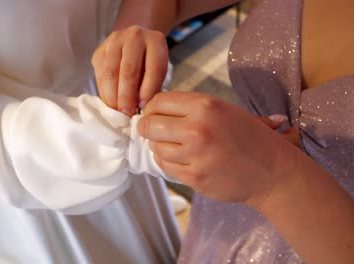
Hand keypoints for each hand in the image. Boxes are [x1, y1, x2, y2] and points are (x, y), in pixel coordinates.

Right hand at [92, 25, 168, 115]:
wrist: (134, 42)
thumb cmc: (149, 62)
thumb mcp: (158, 71)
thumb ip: (153, 87)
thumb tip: (141, 109)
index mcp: (156, 40)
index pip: (154, 67)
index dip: (148, 90)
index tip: (143, 108)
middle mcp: (135, 36)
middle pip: (129, 69)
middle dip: (127, 96)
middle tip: (127, 114)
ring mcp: (114, 41)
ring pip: (110, 71)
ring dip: (112, 96)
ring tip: (117, 111)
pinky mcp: (100, 50)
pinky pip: (99, 73)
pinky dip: (104, 91)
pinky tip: (109, 103)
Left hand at [137, 92, 299, 204]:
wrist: (273, 170)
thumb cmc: (247, 136)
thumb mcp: (222, 109)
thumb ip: (189, 107)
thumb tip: (151, 108)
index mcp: (205, 105)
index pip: (158, 101)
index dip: (150, 108)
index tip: (152, 114)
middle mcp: (198, 128)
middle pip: (149, 125)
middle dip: (146, 128)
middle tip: (152, 131)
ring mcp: (196, 155)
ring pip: (155, 147)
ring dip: (158, 146)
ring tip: (172, 145)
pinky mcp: (195, 178)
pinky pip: (165, 167)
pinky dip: (168, 162)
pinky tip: (180, 159)